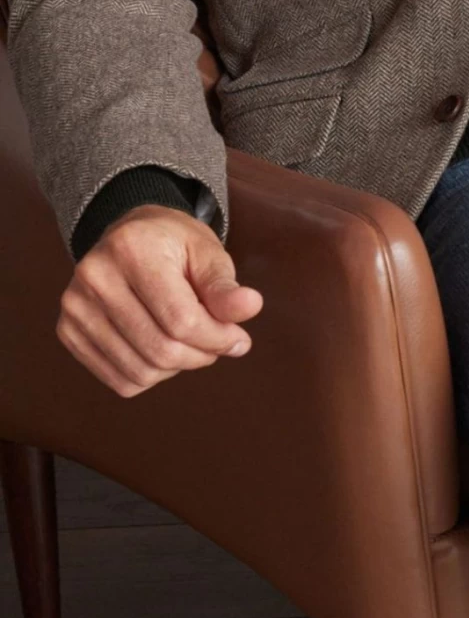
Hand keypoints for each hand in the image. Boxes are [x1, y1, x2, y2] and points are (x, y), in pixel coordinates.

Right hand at [58, 205, 263, 398]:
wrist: (130, 238)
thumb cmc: (175, 246)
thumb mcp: (208, 254)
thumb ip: (226, 286)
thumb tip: (250, 306)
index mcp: (130, 249)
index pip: (181, 320)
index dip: (218, 338)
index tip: (238, 338)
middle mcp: (93, 277)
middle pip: (160, 350)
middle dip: (201, 355)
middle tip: (218, 342)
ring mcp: (75, 307)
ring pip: (141, 371)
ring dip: (178, 367)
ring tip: (189, 341)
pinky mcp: (68, 331)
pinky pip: (120, 380)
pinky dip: (152, 375)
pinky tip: (160, 346)